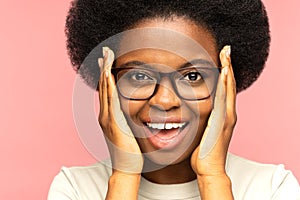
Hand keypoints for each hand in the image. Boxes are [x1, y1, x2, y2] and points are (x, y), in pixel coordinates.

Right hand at [98, 47, 142, 173]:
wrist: (126, 167)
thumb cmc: (130, 152)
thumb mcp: (128, 132)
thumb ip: (129, 121)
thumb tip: (136, 114)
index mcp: (109, 117)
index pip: (107, 92)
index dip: (105, 76)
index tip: (106, 62)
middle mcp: (105, 116)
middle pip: (103, 87)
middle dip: (103, 69)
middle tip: (104, 53)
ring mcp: (107, 119)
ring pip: (105, 91)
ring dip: (104, 73)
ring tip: (105, 57)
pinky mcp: (113, 122)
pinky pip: (110, 100)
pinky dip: (108, 86)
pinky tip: (108, 75)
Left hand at [191, 45, 236, 176]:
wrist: (208, 168)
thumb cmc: (203, 152)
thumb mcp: (202, 132)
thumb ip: (201, 121)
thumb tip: (188, 114)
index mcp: (223, 116)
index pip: (224, 90)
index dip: (224, 74)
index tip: (221, 60)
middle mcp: (228, 114)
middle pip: (229, 85)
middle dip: (228, 66)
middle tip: (226, 50)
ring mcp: (226, 117)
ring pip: (228, 89)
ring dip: (228, 70)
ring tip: (226, 54)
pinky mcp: (222, 122)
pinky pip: (224, 99)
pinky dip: (225, 85)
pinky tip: (224, 72)